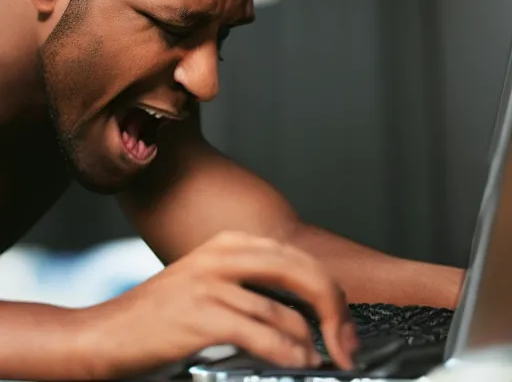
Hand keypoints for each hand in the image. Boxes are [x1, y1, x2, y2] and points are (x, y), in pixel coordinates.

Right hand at [92, 231, 357, 378]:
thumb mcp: (213, 283)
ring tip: (319, 359)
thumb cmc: (165, 314)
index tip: (342, 323)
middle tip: (347, 342)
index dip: (328, 290)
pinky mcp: (199, 313)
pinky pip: (258, 332)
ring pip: (281, 308)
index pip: (297, 257)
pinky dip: (285, 350)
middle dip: (333, 309)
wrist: (108, 332)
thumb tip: (305, 311)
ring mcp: (210, 281)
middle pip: (299, 271)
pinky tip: (296, 362)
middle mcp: (223, 254)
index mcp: (231, 242)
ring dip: (310, 341)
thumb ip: (254, 286)